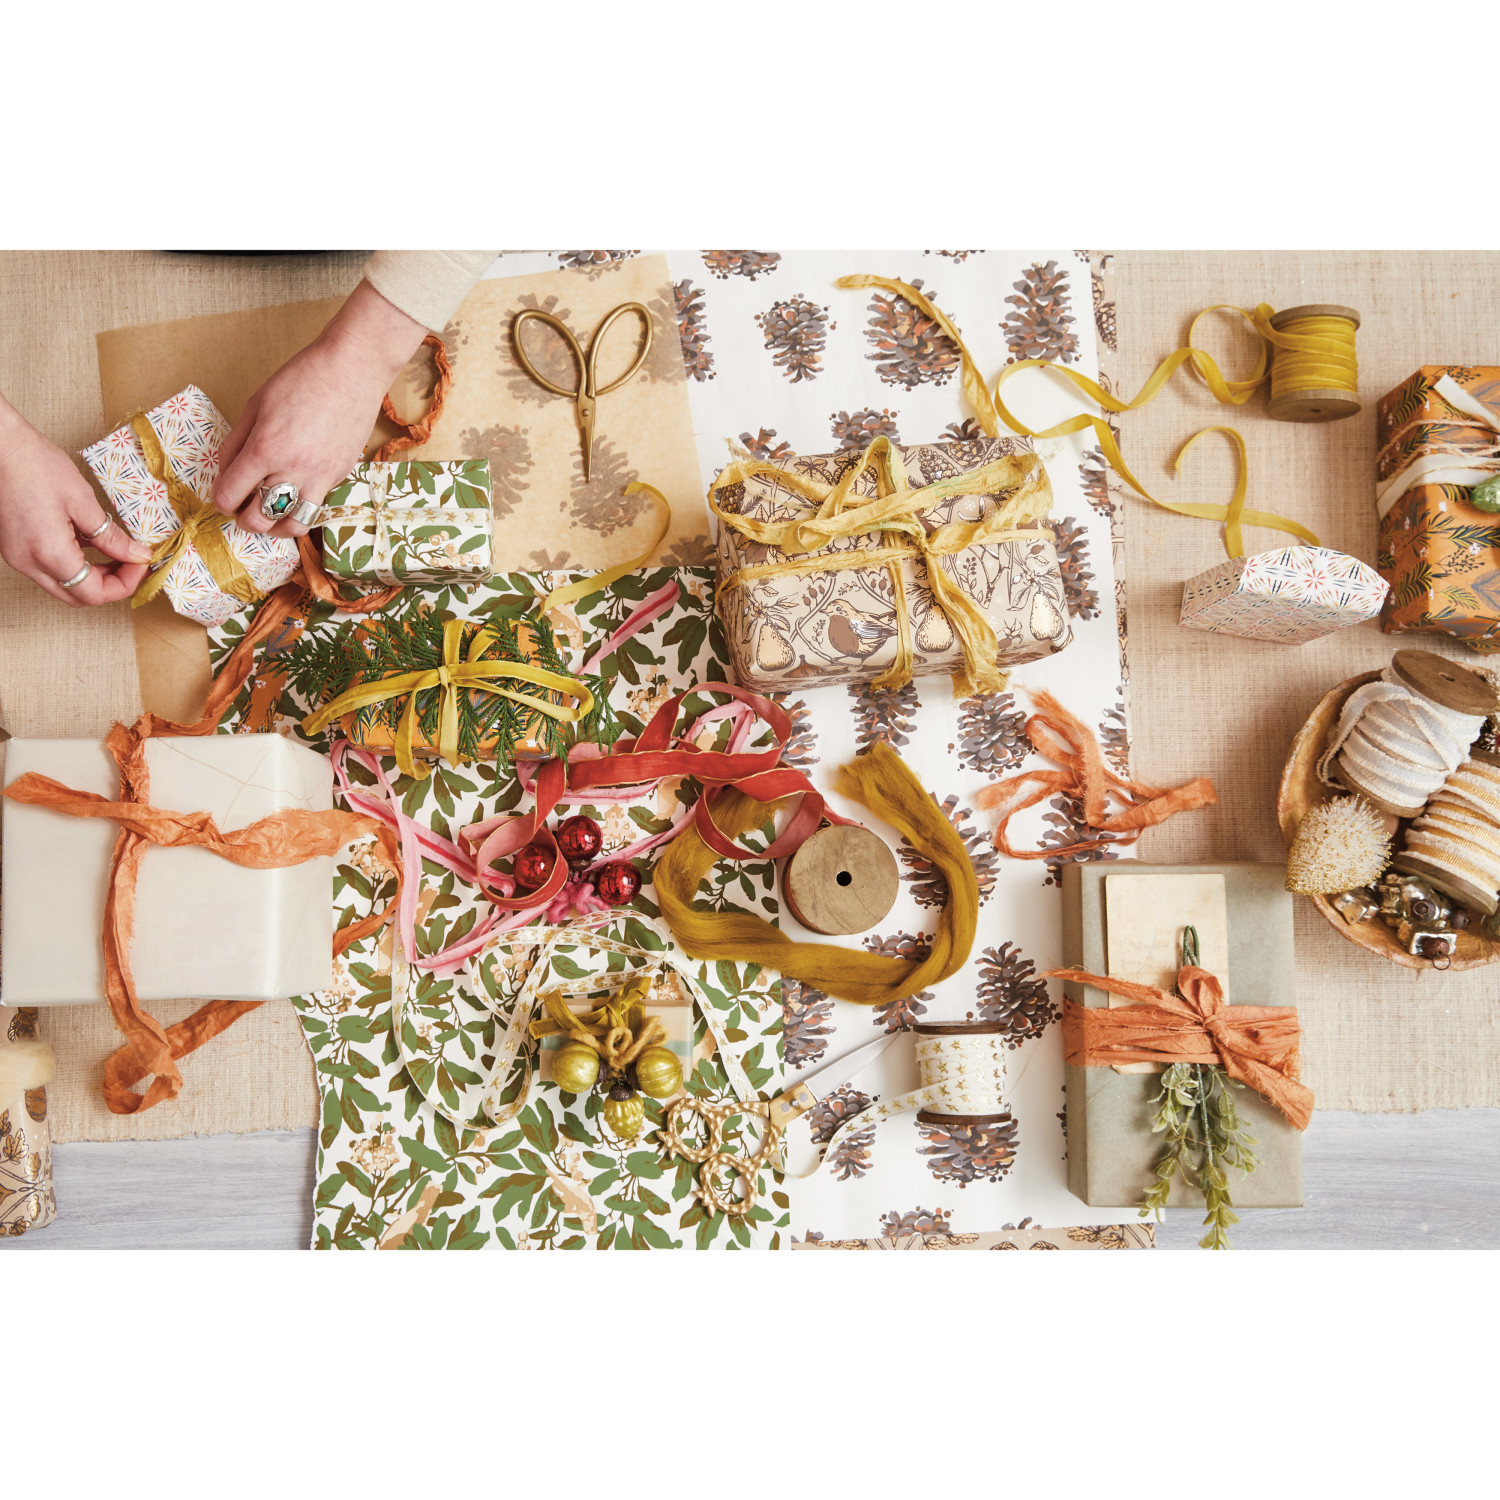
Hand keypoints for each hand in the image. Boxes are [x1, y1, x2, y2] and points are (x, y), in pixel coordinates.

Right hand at [0, 397, 153, 607]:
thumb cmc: (34, 465)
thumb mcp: (82, 501)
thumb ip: (112, 537)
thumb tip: (137, 556)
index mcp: (48, 554)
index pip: (94, 593)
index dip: (125, 583)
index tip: (141, 563)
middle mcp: (28, 563)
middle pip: (78, 597)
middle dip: (110, 585)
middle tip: (132, 563)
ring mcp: (17, 557)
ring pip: (63, 585)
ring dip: (92, 576)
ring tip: (116, 553)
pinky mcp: (14, 547)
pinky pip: (49, 568)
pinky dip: (74, 563)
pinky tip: (91, 542)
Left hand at [213, 279, 427, 538]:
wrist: (352, 371)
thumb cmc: (302, 379)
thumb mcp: (255, 404)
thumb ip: (235, 443)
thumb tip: (226, 472)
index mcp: (264, 449)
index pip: (229, 495)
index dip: (220, 500)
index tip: (223, 495)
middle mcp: (292, 470)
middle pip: (258, 520)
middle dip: (243, 518)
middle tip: (242, 507)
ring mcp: (320, 478)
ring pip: (293, 527)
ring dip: (276, 527)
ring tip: (270, 515)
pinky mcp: (339, 477)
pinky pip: (316, 508)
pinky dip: (301, 509)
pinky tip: (295, 495)